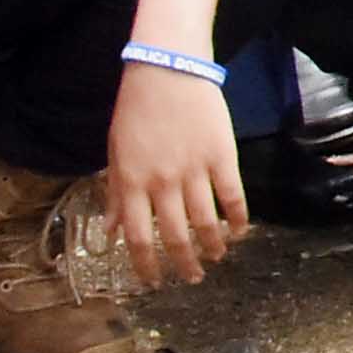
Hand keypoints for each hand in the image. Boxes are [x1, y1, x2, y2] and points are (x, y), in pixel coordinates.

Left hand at [101, 61, 249, 286]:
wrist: (167, 70)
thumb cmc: (136, 111)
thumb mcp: (116, 153)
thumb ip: (116, 194)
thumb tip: (112, 231)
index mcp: (132, 183)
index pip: (138, 238)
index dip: (146, 265)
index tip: (153, 281)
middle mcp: (162, 183)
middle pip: (175, 236)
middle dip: (184, 264)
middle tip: (191, 278)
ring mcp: (194, 170)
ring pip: (206, 222)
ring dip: (212, 246)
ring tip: (216, 257)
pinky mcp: (222, 156)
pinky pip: (232, 196)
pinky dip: (239, 218)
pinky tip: (240, 232)